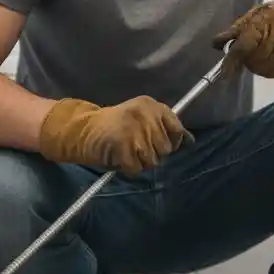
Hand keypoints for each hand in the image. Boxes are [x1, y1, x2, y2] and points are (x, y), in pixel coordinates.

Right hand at [37, 96, 191, 175]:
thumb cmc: (116, 127)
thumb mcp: (143, 119)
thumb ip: (165, 128)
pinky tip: (119, 158)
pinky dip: (128, 168)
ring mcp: (134, 130)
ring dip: (140, 162)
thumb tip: (191, 141)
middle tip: (135, 146)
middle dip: (152, 153)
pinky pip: (136, 169)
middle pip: (166, 149)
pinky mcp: (123, 145)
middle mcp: (145, 114)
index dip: (171, 142)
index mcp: (152, 105)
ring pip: (152, 161)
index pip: (177, 130)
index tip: (157, 144)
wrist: (81, 129)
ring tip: (126, 151)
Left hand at [213, 0, 273, 78]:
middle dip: (247, 57)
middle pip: (252, 61)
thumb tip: (216, 44)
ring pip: (262, 70)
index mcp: (268, 19)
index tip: (223, 73)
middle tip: (256, 46)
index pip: (245, 44)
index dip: (232, 60)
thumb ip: (238, 29)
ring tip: (269, 50)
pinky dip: (271, 69)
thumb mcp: (259, 13)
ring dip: (259, 64)